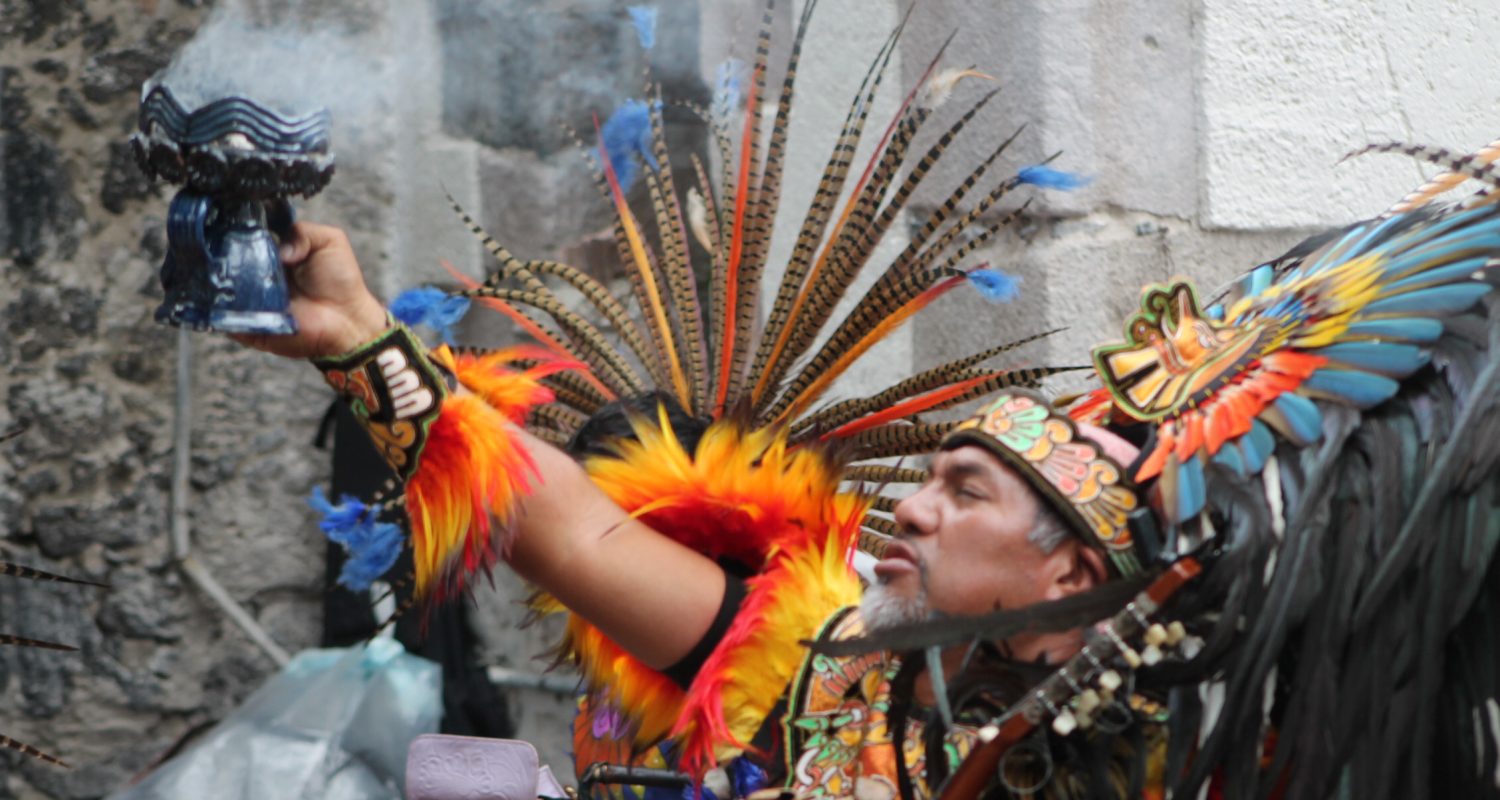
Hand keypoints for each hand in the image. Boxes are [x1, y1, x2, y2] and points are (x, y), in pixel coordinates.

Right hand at [231, 222, 388, 358]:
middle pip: (225, 261)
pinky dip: (220, 308)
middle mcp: (255, 277)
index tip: (226, 221)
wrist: (348, 322)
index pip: (242, 239)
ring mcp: (248, 301)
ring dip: (220, 279)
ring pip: (218, 287)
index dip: (235, 232)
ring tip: (226, 271)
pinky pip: (223, 316)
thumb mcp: (328, 241)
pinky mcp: (247, 325)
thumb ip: (302, 231)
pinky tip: (226, 296)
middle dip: (222, 253)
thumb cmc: (341, 282)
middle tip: (222, 246)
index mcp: (270, 256)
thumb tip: (275, 247)